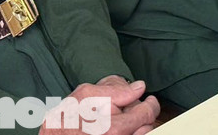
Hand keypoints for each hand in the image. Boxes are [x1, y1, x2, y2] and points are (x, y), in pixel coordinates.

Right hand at [40, 77, 157, 134]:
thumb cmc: (66, 117)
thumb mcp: (87, 95)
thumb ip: (116, 91)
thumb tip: (139, 87)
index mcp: (113, 128)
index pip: (146, 114)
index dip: (151, 104)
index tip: (150, 100)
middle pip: (148, 128)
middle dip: (144, 116)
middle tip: (135, 109)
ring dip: (139, 127)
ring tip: (128, 120)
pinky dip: (132, 132)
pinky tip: (123, 129)